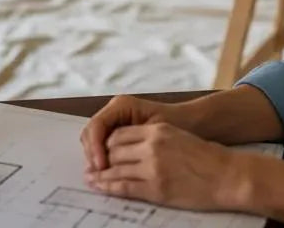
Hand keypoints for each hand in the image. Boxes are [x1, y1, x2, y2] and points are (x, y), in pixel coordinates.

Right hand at [81, 94, 198, 172]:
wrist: (193, 121)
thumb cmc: (178, 125)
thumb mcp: (155, 133)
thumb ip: (131, 144)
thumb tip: (109, 160)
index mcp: (121, 105)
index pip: (97, 126)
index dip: (95, 147)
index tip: (101, 167)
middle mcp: (114, 109)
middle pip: (90, 132)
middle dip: (92, 154)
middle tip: (97, 176)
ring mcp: (115, 119)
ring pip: (93, 139)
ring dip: (95, 157)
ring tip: (102, 177)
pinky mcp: (119, 129)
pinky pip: (103, 143)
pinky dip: (102, 157)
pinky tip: (108, 172)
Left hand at [84, 122, 248, 211]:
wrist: (226, 174)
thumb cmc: (206, 157)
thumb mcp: (176, 137)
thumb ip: (155, 139)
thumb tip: (133, 149)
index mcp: (157, 129)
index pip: (120, 134)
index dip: (107, 144)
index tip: (100, 152)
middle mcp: (152, 145)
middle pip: (114, 150)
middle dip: (101, 160)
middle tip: (91, 167)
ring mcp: (153, 166)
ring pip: (116, 168)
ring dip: (101, 175)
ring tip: (90, 179)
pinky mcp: (157, 187)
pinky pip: (125, 186)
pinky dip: (109, 187)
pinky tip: (101, 187)